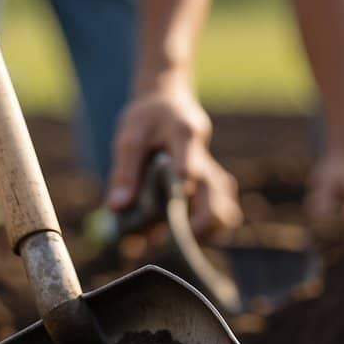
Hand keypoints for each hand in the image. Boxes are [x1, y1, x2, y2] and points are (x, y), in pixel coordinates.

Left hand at [105, 85, 240, 235]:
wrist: (170, 102)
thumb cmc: (147, 118)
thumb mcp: (129, 136)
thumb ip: (124, 172)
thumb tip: (117, 208)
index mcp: (185, 136)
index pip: (189, 169)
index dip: (178, 199)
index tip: (164, 222)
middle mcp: (206, 159)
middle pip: (216, 202)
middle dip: (193, 229)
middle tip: (162, 242)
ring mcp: (214, 175)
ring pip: (226, 213)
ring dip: (203, 234)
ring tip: (172, 241)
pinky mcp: (216, 187)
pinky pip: (224, 215)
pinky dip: (208, 231)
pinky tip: (182, 235)